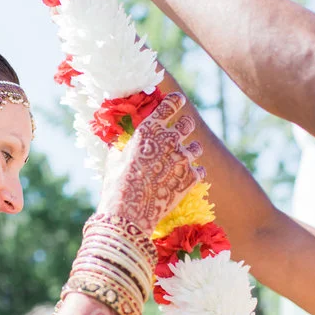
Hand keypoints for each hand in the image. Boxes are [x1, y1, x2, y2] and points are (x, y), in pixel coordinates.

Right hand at [98, 92, 203, 232]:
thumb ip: (123, 146)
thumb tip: (121, 143)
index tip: (179, 101)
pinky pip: (200, 170)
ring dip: (191, 150)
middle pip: (187, 124)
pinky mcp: (191, 178)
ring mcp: (182, 159)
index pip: (170, 106)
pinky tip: (185, 178)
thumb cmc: (116, 185)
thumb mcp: (114, 159)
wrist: (129, 213)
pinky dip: (194, 173)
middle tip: (180, 132)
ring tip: (182, 158)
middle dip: (184, 126)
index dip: (176, 101)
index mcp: (149, 130)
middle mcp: (169, 140)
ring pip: (197, 147)